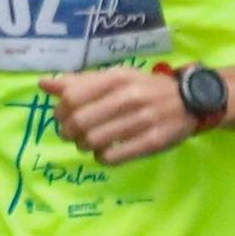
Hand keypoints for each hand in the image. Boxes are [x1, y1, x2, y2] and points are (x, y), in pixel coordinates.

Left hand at [40, 68, 197, 166]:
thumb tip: (43, 85)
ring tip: (87, 143)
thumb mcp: (115, 77)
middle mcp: (130, 97)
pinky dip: (101, 158)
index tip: (62, 117)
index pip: (72, 97)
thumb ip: (80, 82)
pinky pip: (114, 157)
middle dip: (68, 132)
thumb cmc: (144, 88)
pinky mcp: (155, 141)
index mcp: (117, 78)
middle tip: (72, 134)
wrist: (190, 100)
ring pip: (95, 141)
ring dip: (84, 146)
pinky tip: (104, 153)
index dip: (60, 111)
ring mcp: (144, 120)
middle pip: (80, 122)